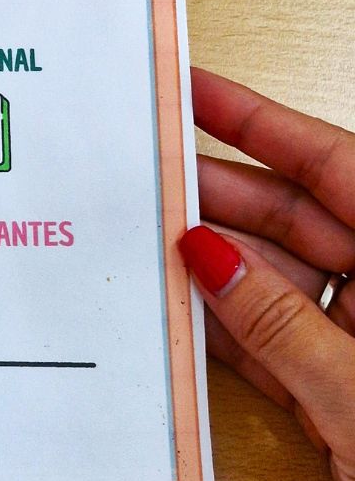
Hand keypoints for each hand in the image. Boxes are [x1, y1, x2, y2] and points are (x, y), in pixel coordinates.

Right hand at [181, 68, 354, 480]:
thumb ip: (278, 325)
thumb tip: (207, 255)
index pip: (332, 166)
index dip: (257, 121)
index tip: (194, 92)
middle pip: (295, 219)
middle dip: (216, 198)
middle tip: (144, 181)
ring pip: (276, 281)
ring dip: (211, 270)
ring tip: (143, 244)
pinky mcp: (339, 388)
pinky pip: (272, 339)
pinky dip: (224, 330)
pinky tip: (176, 311)